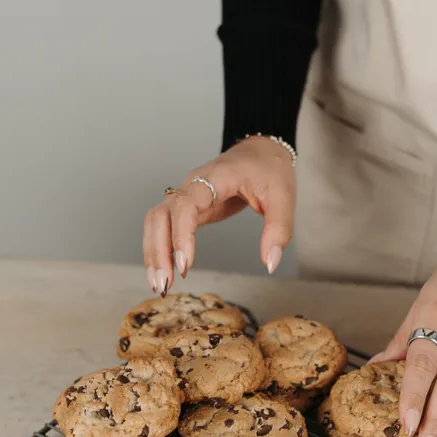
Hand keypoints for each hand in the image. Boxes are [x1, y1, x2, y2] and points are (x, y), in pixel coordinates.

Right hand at [143, 136, 294, 294]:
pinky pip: (162, 226)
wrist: (261, 152)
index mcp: (214, 179)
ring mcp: (186, 196)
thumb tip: (270, 264)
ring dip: (153, 253)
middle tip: (165, 283)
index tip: (185, 263)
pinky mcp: (187, 208)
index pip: (185, 205)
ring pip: (155, 221)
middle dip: (158, 251)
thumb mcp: (282, 197)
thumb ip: (278, 230)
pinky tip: (164, 272)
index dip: (181, 234)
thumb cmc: (269, 170)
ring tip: (159, 285)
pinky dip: (159, 249)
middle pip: (160, 215)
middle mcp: (192, 186)